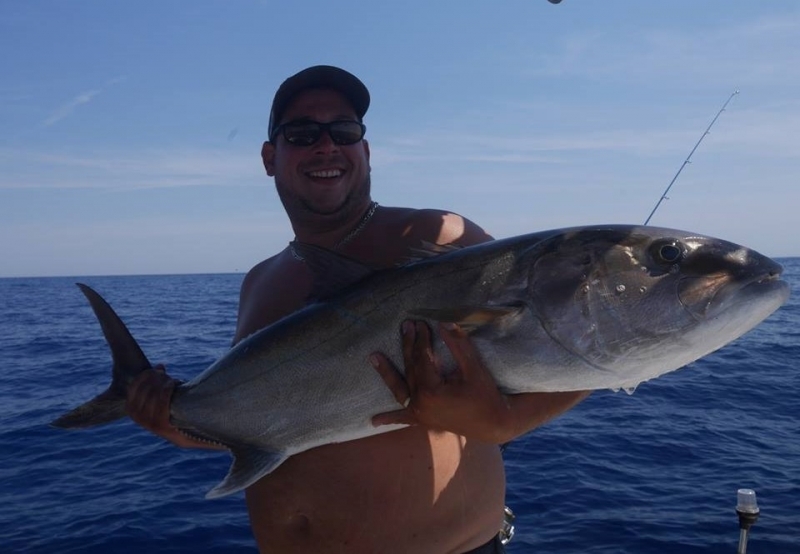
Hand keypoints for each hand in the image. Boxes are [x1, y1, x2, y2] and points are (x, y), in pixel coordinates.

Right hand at [127, 365, 212, 448]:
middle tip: (167, 376)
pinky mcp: (160, 425)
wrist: (181, 434)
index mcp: (131, 409)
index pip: (134, 386)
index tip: (159, 370)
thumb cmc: (170, 411)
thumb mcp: (157, 397)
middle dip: (157, 377)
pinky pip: (163, 400)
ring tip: (172, 381)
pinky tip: (175, 384)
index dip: (146, 375)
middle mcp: (137, 416)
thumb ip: (156, 382)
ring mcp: (148, 421)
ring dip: (164, 382)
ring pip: (154, 393)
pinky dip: (168, 388)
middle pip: (146, 388)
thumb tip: (160, 366)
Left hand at [370, 320, 511, 443]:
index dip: (421, 339)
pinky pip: (403, 419)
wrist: (495, 424)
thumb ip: (458, 345)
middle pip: (411, 369)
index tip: (421, 323)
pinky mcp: (424, 421)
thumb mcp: (473, 368)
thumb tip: (443, 323)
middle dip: (408, 345)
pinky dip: (389, 419)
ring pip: (400, 389)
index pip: (422, 358)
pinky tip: (373, 421)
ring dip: (386, 373)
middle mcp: (420, 403)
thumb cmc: (486, 395)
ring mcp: (420, 414)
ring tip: (373, 357)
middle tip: (405, 325)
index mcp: (431, 390)